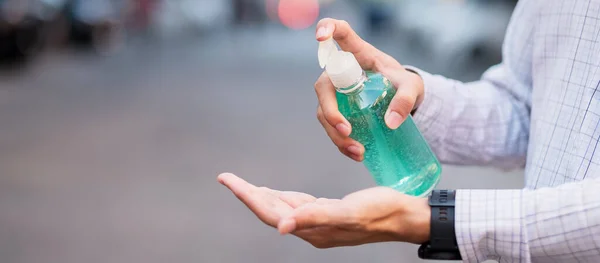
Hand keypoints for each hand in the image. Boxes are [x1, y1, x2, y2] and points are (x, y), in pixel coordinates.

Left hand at [217, 173, 430, 247]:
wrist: (404, 216)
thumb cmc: (381, 212)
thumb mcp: (349, 213)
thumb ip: (315, 218)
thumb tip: (282, 227)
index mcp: (313, 229)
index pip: (270, 212)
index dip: (247, 196)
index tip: (227, 180)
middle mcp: (312, 228)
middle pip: (271, 210)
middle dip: (248, 194)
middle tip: (227, 178)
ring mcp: (320, 222)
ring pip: (283, 208)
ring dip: (262, 196)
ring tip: (243, 185)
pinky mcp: (329, 214)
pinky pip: (298, 205)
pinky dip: (283, 196)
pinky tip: (278, 193)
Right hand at [314, 18, 424, 160]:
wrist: (404, 101)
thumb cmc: (405, 84)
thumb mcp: (411, 87)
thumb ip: (405, 99)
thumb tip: (391, 122)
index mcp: (358, 54)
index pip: (340, 33)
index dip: (327, 29)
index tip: (320, 36)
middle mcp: (341, 73)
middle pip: (323, 88)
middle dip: (330, 111)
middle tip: (347, 130)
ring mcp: (337, 93)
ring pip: (324, 113)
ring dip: (336, 135)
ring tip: (359, 152)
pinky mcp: (339, 112)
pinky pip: (333, 128)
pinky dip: (342, 143)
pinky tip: (357, 154)